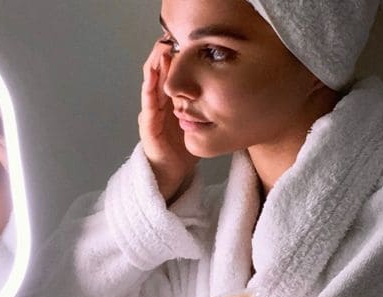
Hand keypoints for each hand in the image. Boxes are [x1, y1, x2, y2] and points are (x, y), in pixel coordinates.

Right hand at [139, 41, 199, 203]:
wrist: (171, 172)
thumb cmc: (186, 148)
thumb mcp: (201, 121)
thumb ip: (210, 107)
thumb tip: (235, 94)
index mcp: (173, 100)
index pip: (173, 72)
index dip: (178, 55)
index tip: (188, 40)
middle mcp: (160, 102)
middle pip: (161, 71)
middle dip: (165, 53)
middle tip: (173, 37)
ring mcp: (152, 111)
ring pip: (151, 81)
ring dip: (156, 65)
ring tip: (162, 50)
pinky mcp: (148, 124)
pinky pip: (148, 102)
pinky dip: (150, 87)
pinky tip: (154, 76)